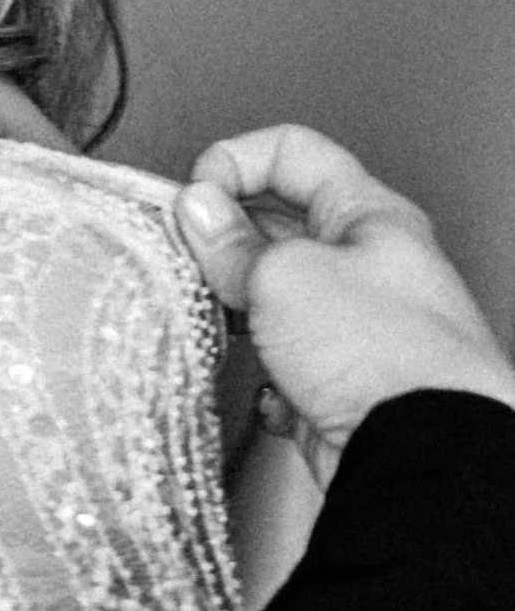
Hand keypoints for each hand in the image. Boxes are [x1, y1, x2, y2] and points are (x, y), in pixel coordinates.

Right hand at [174, 125, 514, 476]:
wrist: (419, 457)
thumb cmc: (386, 358)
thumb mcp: (284, 274)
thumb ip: (230, 239)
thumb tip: (198, 211)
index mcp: (370, 217)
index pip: (293, 152)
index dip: (236, 162)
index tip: (196, 194)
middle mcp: (369, 265)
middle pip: (279, 224)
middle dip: (227, 238)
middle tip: (191, 255)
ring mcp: (355, 326)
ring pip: (274, 297)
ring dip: (238, 307)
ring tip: (218, 316)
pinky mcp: (340, 382)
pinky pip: (282, 360)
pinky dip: (263, 371)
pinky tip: (264, 379)